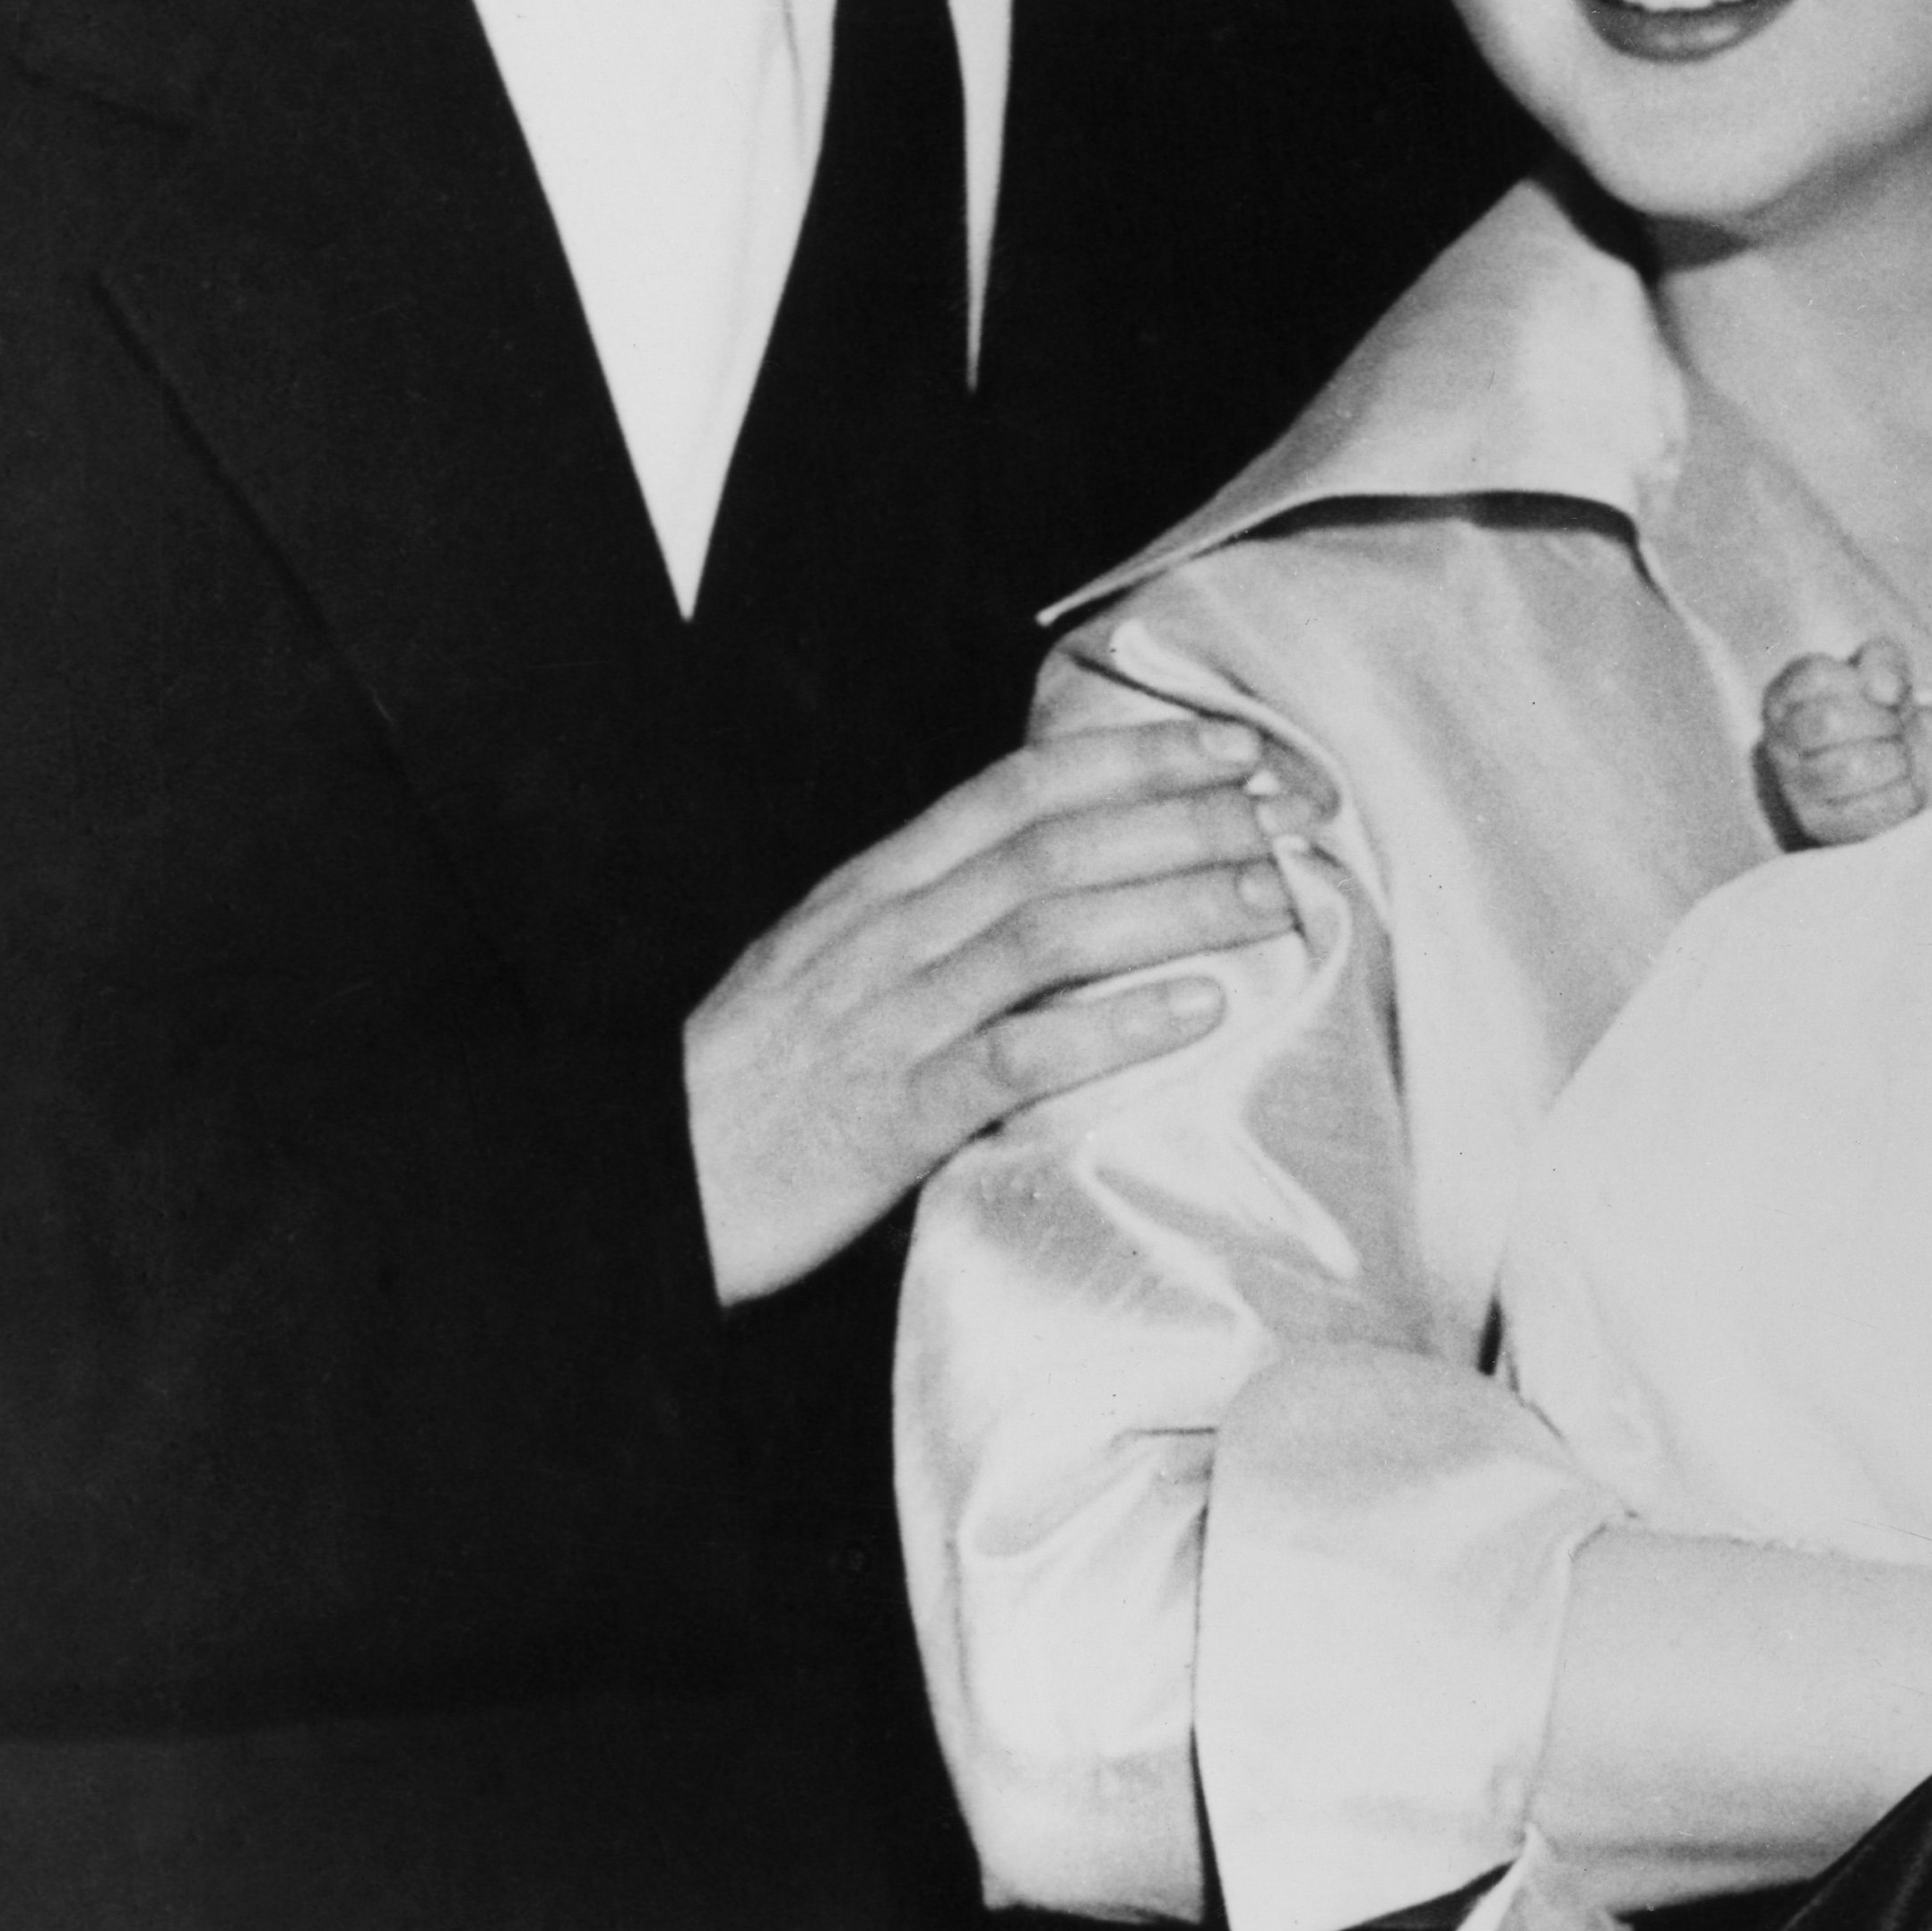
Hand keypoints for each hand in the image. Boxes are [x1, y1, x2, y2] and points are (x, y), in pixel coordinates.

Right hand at [685, 720, 1314, 1302]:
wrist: (640, 1185)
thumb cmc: (754, 1083)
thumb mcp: (835, 967)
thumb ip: (935, 918)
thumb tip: (1059, 878)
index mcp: (875, 888)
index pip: (1020, 789)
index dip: (1134, 757)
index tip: (1234, 745)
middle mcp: (884, 935)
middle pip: (1053, 845)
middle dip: (1183, 817)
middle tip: (1291, 813)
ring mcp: (885, 1022)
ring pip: (1046, 932)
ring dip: (1172, 904)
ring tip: (1270, 897)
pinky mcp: (888, 1118)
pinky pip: (1016, 1057)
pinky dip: (1113, 1027)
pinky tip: (1197, 1010)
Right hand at [1762, 642, 1926, 845]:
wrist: (1898, 764)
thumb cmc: (1881, 709)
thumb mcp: (1883, 667)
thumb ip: (1884, 660)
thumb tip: (1882, 689)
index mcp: (1783, 697)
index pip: (1817, 676)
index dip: (1864, 680)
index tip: (1884, 693)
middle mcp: (1777, 742)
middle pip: (1830, 720)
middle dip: (1882, 720)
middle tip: (1897, 727)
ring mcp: (1794, 787)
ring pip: (1849, 767)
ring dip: (1894, 757)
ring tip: (1900, 755)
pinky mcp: (1819, 824)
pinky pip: (1866, 809)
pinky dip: (1901, 792)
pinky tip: (1905, 783)